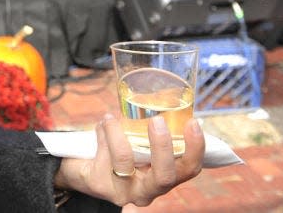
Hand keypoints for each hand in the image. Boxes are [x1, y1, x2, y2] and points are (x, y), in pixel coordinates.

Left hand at [53, 114, 204, 207]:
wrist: (87, 170)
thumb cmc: (120, 151)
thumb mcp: (138, 140)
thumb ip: (151, 125)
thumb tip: (163, 92)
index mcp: (164, 176)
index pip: (188, 169)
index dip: (195, 148)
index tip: (194, 122)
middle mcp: (148, 190)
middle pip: (165, 176)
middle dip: (163, 147)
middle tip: (157, 121)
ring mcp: (125, 191)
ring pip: (125, 161)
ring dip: (117, 133)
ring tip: (111, 117)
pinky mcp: (101, 185)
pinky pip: (103, 155)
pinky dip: (103, 133)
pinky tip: (103, 123)